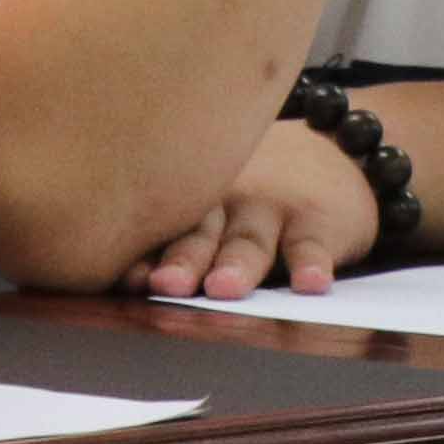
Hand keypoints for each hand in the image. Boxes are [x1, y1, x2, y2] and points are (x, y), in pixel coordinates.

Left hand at [121, 116, 378, 299]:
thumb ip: (169, 242)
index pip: (159, 233)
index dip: (139, 257)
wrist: (332, 156)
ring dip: (236, 265)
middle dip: (181, 261)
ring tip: (223, 288)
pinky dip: (312, 263)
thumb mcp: (207, 208)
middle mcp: (224, 204)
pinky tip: (311, 283)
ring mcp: (272, 210)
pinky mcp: (318, 221)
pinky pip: (312, 244)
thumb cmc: (249, 198)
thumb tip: (111, 287)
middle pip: (198, 235)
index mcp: (188, 206)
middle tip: (164, 285)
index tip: (123, 280)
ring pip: (250, 241)